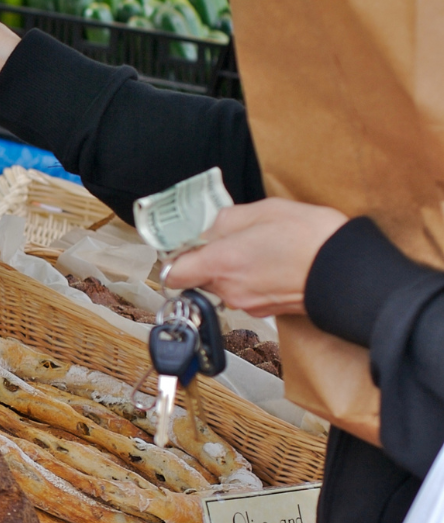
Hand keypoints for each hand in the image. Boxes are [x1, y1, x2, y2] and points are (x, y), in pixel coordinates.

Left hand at [165, 198, 348, 316]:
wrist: (350, 271)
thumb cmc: (310, 238)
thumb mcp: (263, 211)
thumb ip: (226, 221)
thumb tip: (210, 229)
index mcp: (220, 263)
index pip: (173, 274)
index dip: (176, 259)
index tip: (185, 246)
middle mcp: (229, 290)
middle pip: (199, 279)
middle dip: (210, 259)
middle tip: (231, 240)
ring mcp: (248, 304)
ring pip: (224, 286)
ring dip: (233, 269)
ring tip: (259, 248)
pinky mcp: (266, 311)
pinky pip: (247, 293)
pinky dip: (253, 279)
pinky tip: (273, 262)